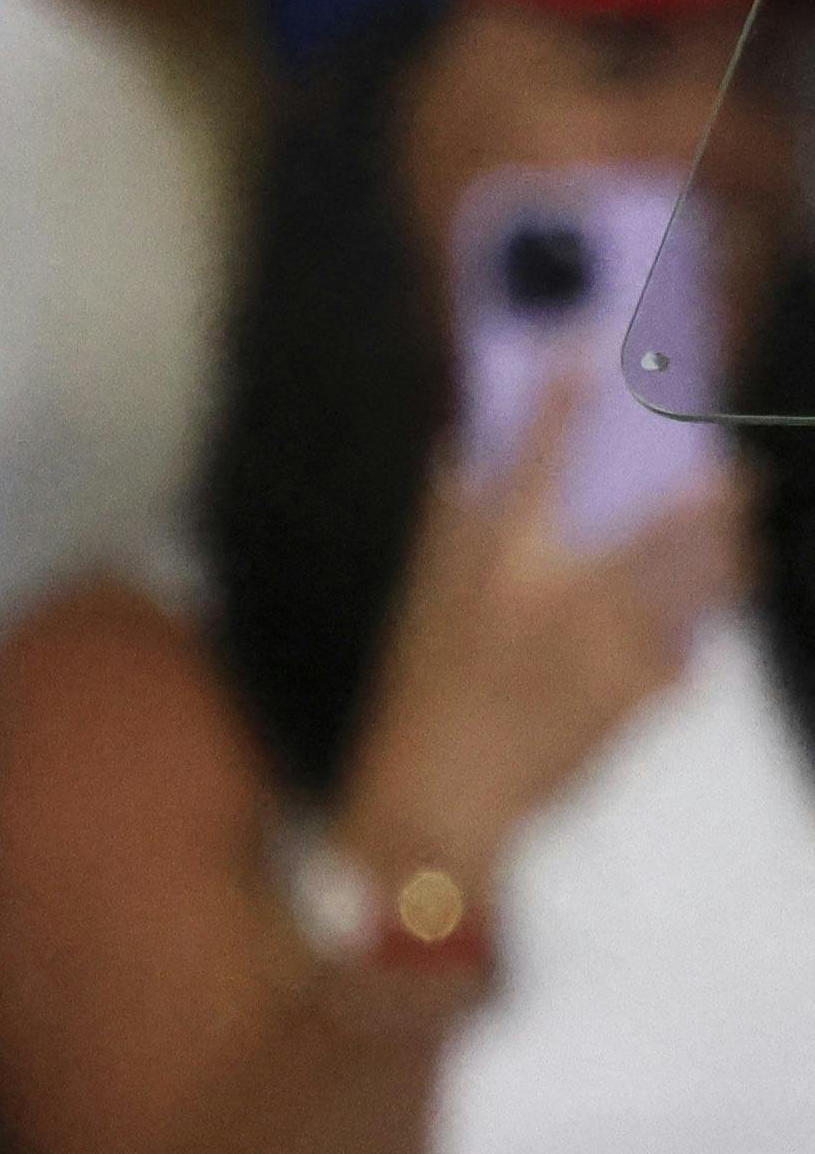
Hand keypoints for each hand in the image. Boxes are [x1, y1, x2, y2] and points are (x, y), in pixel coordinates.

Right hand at [335, 373, 734, 932]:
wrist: (441, 806)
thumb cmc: (422, 702)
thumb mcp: (419, 609)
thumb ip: (448, 527)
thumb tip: (468, 452)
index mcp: (494, 564)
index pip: (537, 457)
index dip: (563, 394)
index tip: (590, 347)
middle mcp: (562, 594)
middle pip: (671, 520)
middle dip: (714, 494)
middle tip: (731, 475)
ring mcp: (612, 646)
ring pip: (702, 581)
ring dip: (725, 554)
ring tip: (733, 538)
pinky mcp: (643, 695)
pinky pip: (685, 650)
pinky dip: (683, 640)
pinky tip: (677, 635)